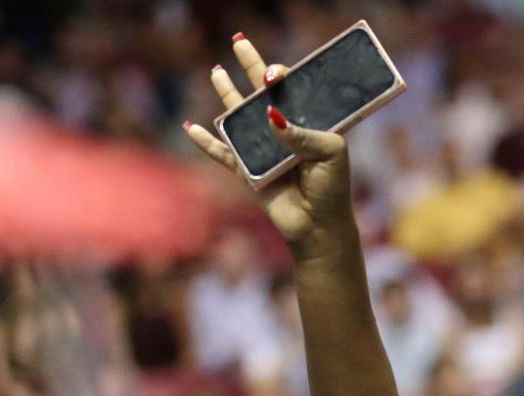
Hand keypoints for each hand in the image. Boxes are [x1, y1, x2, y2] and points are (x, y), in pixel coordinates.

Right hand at [183, 35, 353, 260]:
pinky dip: (206, 143)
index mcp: (307, 123)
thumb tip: (271, 115)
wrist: (318, 226)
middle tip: (239, 42)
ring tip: (217, 71)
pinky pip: (223, 154)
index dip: (280, 76)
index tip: (275, 75)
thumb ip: (302, 133)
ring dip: (228, 95)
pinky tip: (191, 128)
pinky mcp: (248, 171)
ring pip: (240, 117)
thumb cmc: (332, 189)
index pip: (291, 90)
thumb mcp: (329, 153)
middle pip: (262, 94)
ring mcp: (264, 150)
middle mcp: (283, 133)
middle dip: (251, 67)